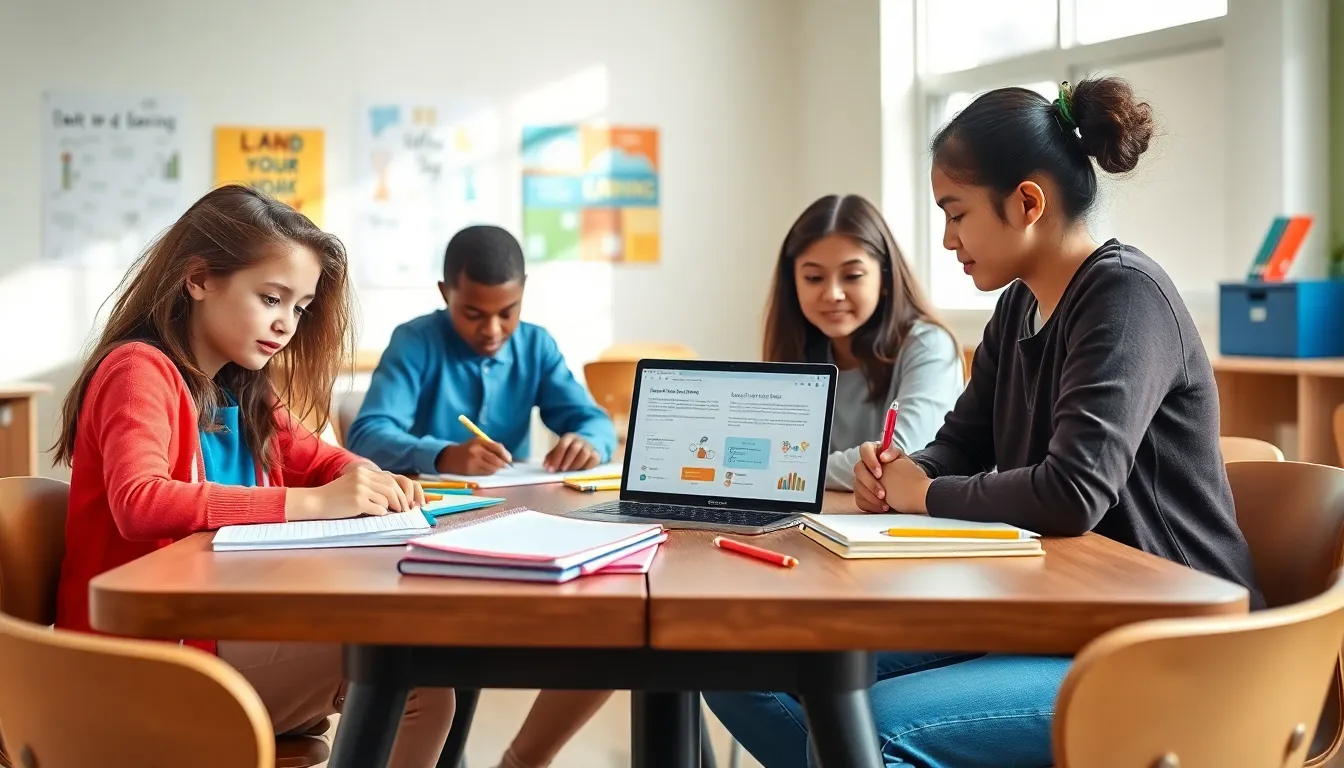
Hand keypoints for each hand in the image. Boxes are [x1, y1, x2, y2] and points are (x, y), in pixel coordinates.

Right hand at [285, 465, 420, 520]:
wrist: (315, 502)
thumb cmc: (334, 496)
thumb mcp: (352, 483)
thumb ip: (369, 484)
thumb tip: (392, 496)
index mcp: (363, 471)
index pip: (389, 479)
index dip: (399, 491)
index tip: (404, 501)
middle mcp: (362, 477)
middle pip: (391, 488)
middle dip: (401, 500)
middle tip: (404, 510)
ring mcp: (360, 489)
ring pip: (386, 499)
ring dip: (391, 508)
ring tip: (393, 513)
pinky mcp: (357, 501)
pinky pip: (378, 508)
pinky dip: (381, 513)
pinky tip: (378, 515)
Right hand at [436, 437, 511, 474]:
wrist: (449, 457)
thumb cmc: (467, 450)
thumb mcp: (477, 444)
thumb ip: (491, 447)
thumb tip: (507, 457)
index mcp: (480, 441)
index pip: (497, 447)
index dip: (505, 455)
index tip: (509, 460)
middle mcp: (476, 450)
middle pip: (496, 459)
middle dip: (503, 464)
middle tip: (505, 467)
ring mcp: (473, 460)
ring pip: (492, 467)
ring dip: (497, 469)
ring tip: (496, 468)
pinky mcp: (470, 469)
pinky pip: (486, 472)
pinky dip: (490, 472)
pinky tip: (488, 470)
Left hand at [544, 433, 599, 472]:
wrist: (587, 444)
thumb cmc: (569, 450)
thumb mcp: (560, 450)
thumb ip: (552, 457)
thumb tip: (546, 466)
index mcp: (569, 437)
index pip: (563, 444)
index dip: (557, 457)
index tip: (552, 469)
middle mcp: (580, 440)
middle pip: (574, 448)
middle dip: (567, 460)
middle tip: (561, 470)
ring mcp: (590, 446)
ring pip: (585, 454)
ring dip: (576, 464)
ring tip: (570, 472)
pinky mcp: (596, 454)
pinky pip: (593, 460)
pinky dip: (586, 467)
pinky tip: (579, 472)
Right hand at [853, 441, 899, 511]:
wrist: (911, 489)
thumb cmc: (906, 471)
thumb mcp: (902, 459)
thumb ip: (893, 452)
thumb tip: (883, 456)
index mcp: (874, 452)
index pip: (865, 449)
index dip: (870, 461)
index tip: (880, 474)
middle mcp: (865, 465)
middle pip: (858, 469)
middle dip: (870, 483)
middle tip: (883, 493)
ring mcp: (861, 480)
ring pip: (857, 487)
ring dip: (871, 497)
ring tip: (886, 503)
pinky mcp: (861, 494)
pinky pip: (860, 500)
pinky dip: (871, 506)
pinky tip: (882, 507)